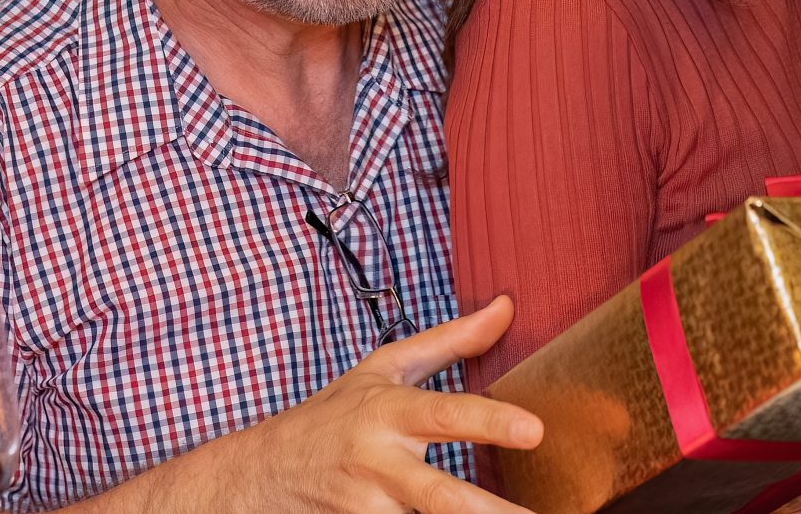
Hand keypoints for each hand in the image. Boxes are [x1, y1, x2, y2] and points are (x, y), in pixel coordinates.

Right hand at [222, 296, 541, 513]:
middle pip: (440, 495)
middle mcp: (379, 463)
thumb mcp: (385, 368)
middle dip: (488, 512)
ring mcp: (368, 507)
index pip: (445, 414)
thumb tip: (507, 307)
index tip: (534, 430)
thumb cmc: (335, 415)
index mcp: (389, 413)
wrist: (266, 471)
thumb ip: (451, 341)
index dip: (490, 422)